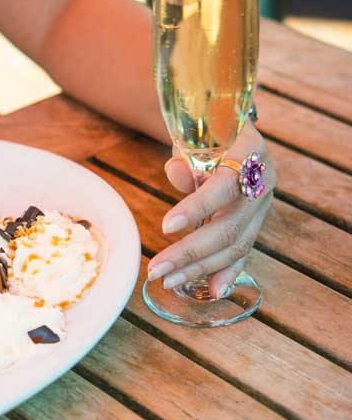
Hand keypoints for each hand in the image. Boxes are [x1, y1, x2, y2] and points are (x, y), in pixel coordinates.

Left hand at [146, 123, 275, 297]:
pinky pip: (243, 251)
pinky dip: (228, 272)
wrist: (232, 129)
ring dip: (200, 268)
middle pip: (228, 226)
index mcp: (251, 152)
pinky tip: (213, 291)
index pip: (224, 186)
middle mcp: (263, 181)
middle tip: (156, 269)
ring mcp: (262, 205)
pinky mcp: (256, 222)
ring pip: (235, 244)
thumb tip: (176, 173)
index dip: (197, 207)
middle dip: (190, 252)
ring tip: (168, 281)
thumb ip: (186, 157)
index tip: (166, 226)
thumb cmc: (207, 132)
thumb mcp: (196, 135)